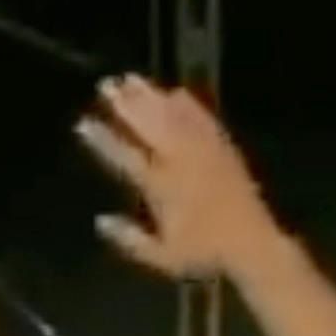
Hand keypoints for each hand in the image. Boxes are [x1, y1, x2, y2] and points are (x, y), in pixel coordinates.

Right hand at [75, 75, 279, 279]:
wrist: (251, 242)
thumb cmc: (204, 252)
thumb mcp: (162, 256)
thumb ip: (130, 240)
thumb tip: (101, 221)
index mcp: (161, 187)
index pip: (125, 157)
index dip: (103, 139)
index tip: (84, 123)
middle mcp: (179, 162)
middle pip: (147, 125)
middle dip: (125, 104)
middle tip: (106, 84)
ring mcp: (202, 151)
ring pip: (172, 116)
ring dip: (151, 96)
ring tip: (131, 78)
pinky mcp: (222, 147)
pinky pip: (202, 119)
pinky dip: (188, 104)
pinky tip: (177, 91)